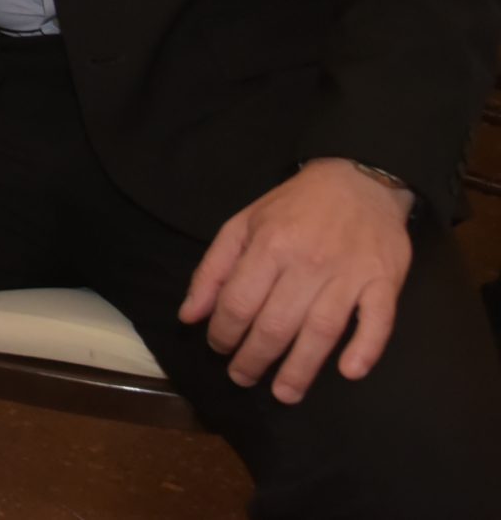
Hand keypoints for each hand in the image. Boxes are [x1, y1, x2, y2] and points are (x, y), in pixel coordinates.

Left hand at [180, 159, 413, 403]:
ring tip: (284, 394)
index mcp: (269, 245)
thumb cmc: (293, 207)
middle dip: (255, 359)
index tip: (219, 349)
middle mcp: (308, 262)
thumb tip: (189, 316)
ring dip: (301, 368)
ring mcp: (349, 273)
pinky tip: (349, 371)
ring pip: (322, 330)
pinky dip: (365, 348)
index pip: (239, 302)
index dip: (223, 333)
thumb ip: (213, 270)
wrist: (358, 180)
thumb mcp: (242, 225)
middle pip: (276, 323)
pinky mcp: (385, 281)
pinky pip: (378, 321)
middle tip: (243, 378)